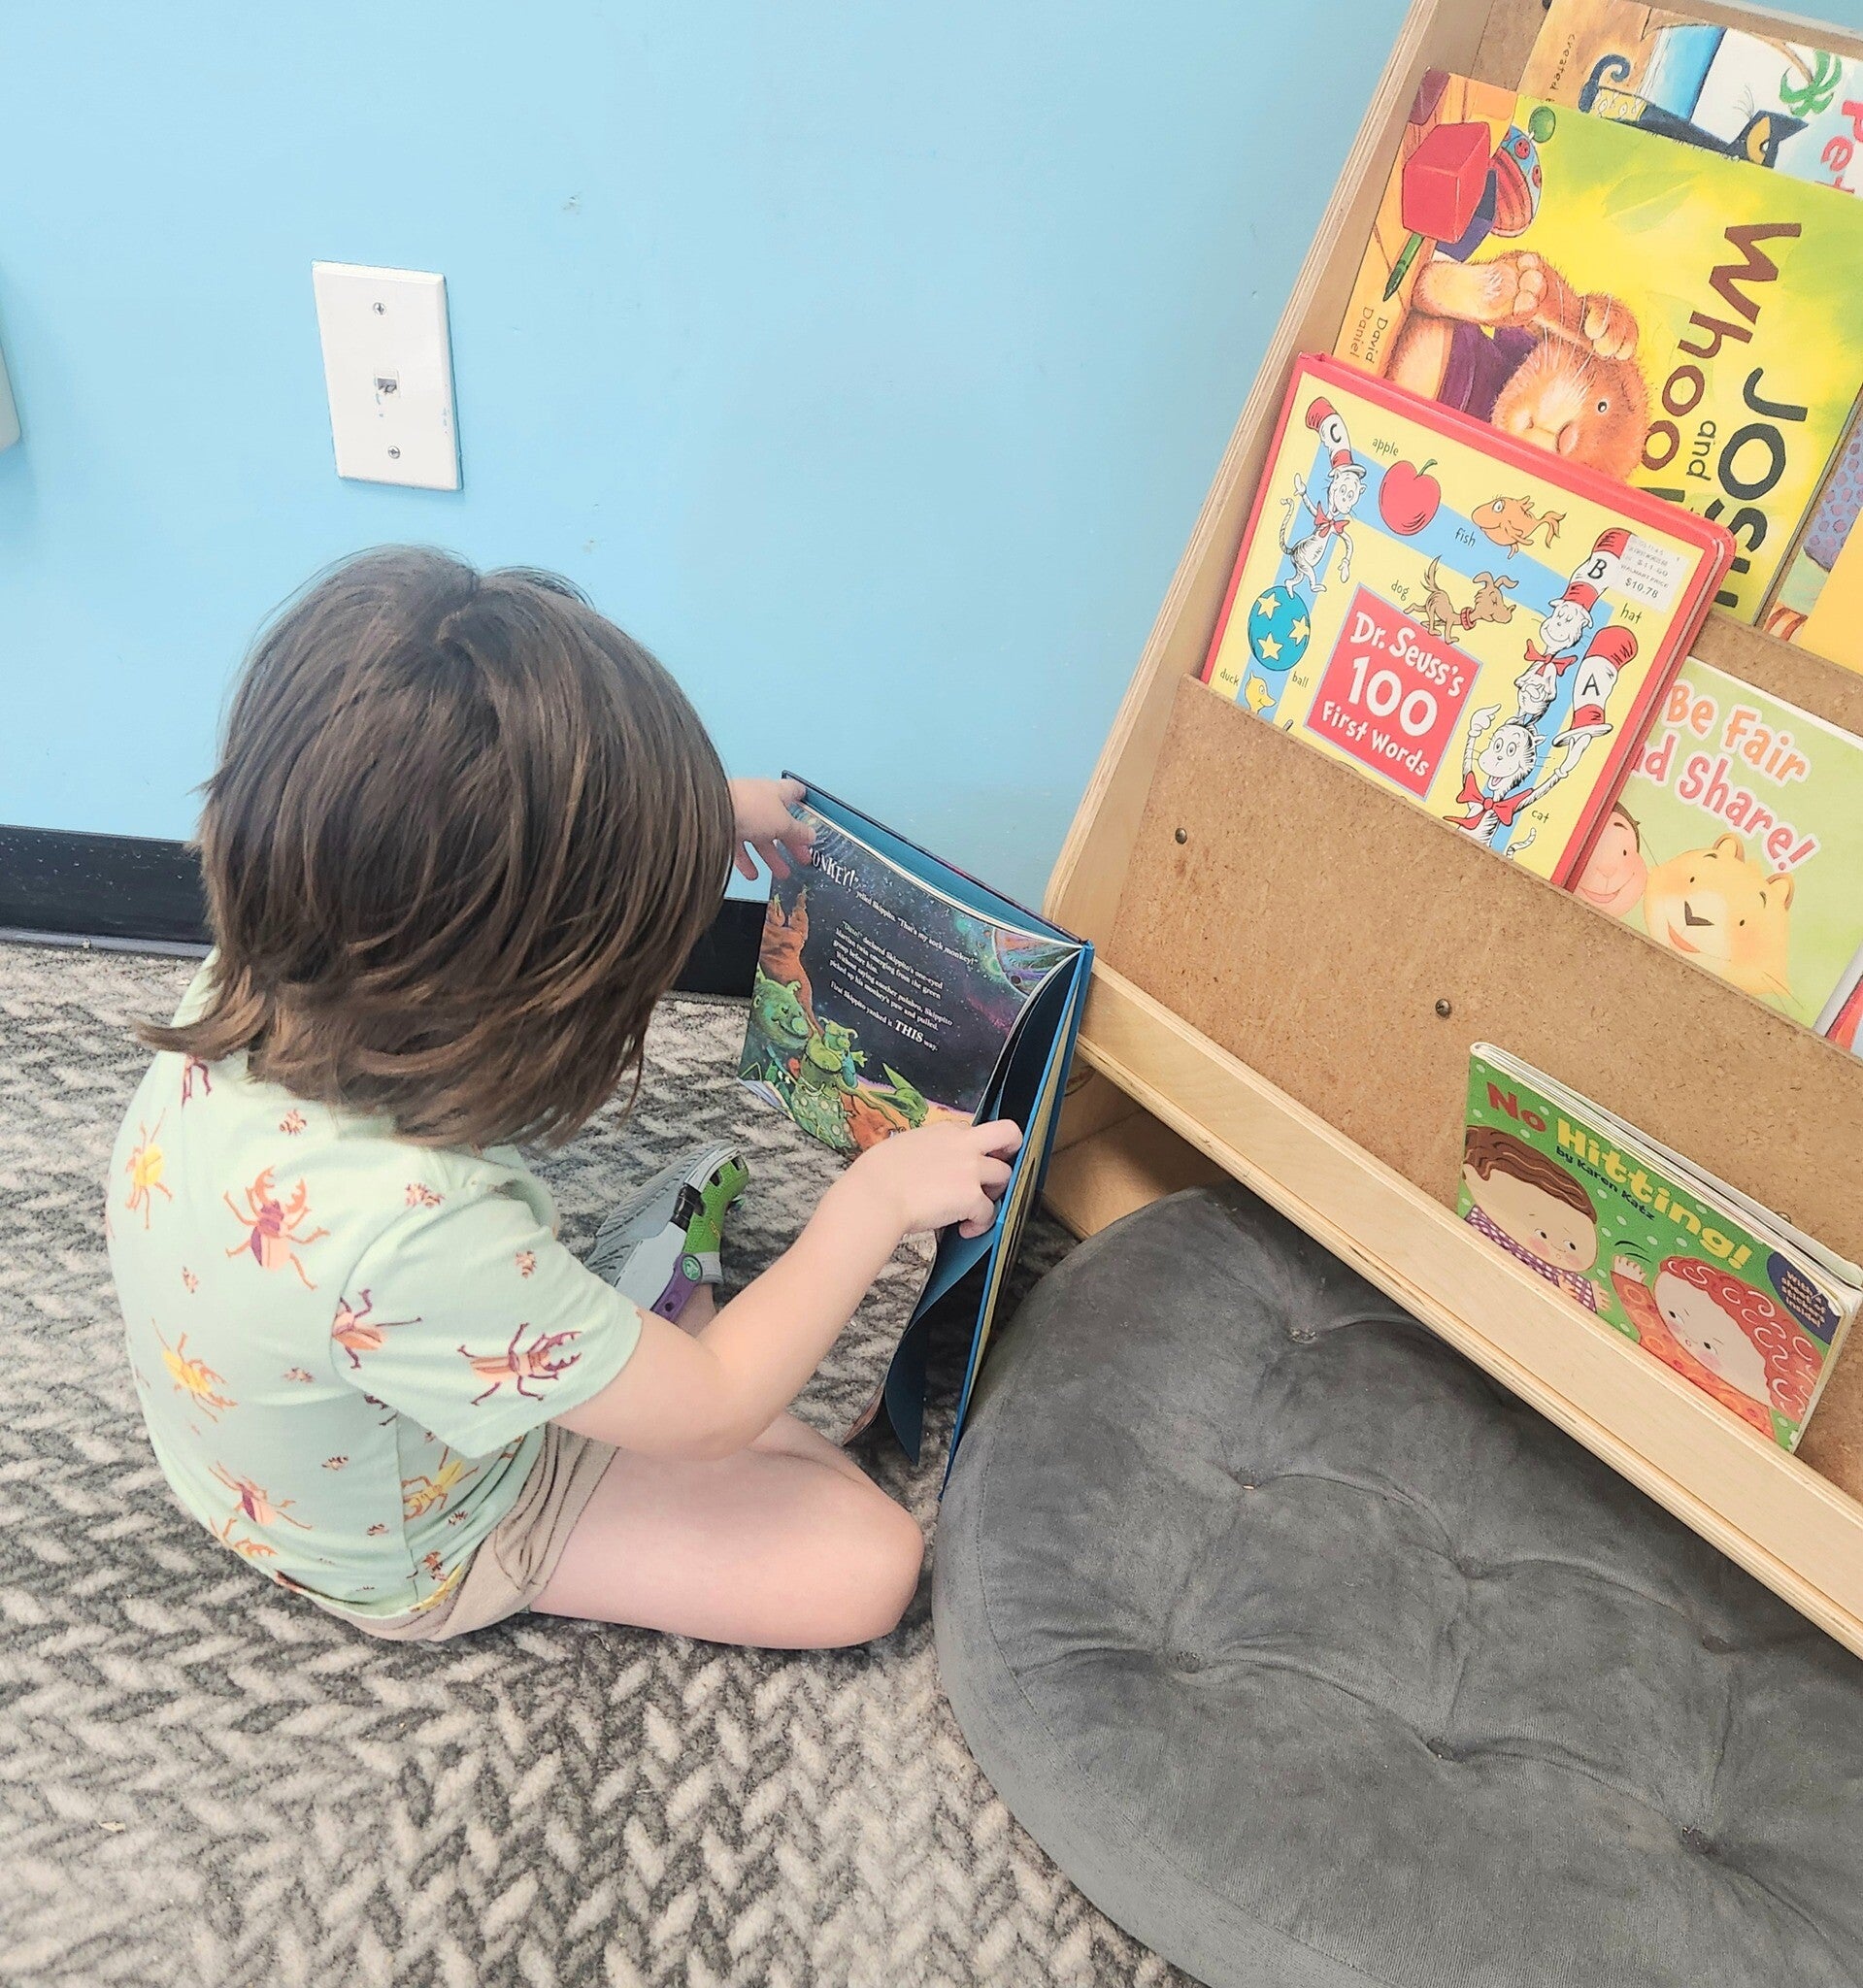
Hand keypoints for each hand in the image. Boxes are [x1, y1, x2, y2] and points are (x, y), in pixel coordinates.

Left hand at [731, 777, 813, 881]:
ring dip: (772, 856)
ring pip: (760, 838)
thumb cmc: (748, 807)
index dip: (803, 801)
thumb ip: (798, 831)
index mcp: (775, 792)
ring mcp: (740, 815)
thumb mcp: (783, 823)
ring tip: (781, 872)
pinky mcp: (725, 830)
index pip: (793, 792)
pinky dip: (748, 862)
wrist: (712, 815)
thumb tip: (810, 835)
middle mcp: (757, 801)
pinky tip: (753, 874)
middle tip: (801, 855)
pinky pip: (739, 848)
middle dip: (791, 841)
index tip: (809, 810)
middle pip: (778, 822)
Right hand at [839, 1119, 1024, 1239]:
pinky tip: (964, 1230)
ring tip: (977, 1208)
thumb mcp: (902, 1146)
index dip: (973, 1147)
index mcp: (944, 1131)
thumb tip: (924, 1164)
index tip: (967, 1161)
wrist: (876, 1196)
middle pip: (1008, 1134)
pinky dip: (980, 1224)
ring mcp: (971, 1170)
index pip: (971, 1129)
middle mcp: (963, 1145)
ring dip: (994, 1192)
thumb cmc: (876, 1174)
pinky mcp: (972, 1197)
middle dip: (1012, 1148)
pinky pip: (989, 1212)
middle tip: (1000, 1169)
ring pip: (1004, 1175)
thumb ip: (924, 1149)